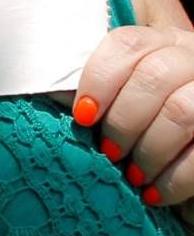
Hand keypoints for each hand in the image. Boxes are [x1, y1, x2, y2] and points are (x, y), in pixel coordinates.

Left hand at [74, 26, 193, 206]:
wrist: (178, 156)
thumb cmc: (144, 128)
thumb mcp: (125, 96)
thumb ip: (101, 90)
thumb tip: (54, 96)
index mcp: (164, 41)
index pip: (127, 43)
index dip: (99, 79)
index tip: (82, 116)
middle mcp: (193, 58)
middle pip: (154, 76)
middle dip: (123, 120)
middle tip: (108, 152)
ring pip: (181, 112)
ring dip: (149, 149)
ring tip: (132, 175)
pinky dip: (174, 179)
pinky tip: (154, 194)